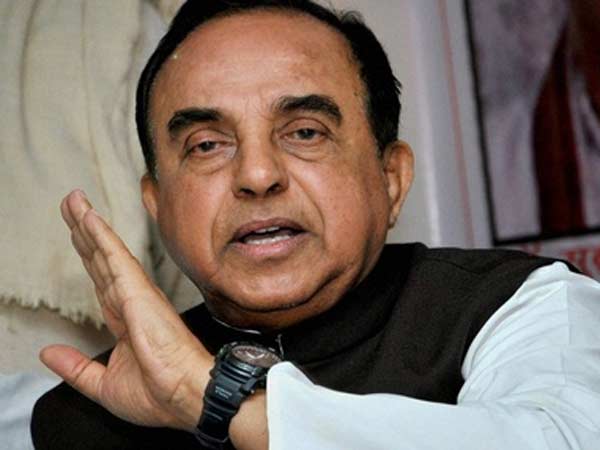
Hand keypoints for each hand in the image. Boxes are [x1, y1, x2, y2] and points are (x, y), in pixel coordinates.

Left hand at [40, 190, 211, 430]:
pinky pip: (116, 259)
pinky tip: (89, 218)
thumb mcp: (103, 385)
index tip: (77, 234)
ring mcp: (136, 295)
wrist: (185, 396)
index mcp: (125, 321)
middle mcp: (131, 302)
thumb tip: (48, 353)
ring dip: (88, 225)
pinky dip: (102, 237)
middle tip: (71, 203)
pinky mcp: (139, 293)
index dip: (88, 255)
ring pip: (106, 252)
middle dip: (84, 231)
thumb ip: (75, 367)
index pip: (101, 280)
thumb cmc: (160, 395)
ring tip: (73, 201)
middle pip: (101, 259)